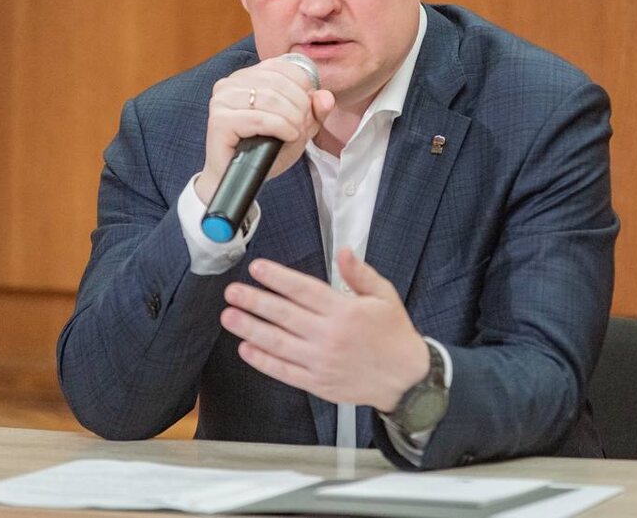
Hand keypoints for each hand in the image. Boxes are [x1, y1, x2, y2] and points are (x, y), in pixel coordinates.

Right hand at [195, 57, 334, 202]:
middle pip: (279, 83)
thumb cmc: (266, 151)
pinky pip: (260, 118)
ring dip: (292, 119)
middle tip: (303, 126)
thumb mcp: (298, 128)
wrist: (241, 179)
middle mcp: (230, 83)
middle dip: (300, 106)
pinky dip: (281, 128)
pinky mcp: (219, 121)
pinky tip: (287, 137)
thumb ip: (315, 111)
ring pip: (270, 99)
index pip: (283, 67)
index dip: (304, 87)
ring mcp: (221, 101)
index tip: (308, 109)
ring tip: (295, 134)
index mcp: (247, 76)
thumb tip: (326, 96)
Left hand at [221, 249, 429, 411]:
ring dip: (250, 329)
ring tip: (229, 317)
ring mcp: (321, 362)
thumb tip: (344, 252)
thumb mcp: (384, 296)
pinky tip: (246, 349)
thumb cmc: (394, 336)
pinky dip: (263, 361)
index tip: (257, 269)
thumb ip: (360, 274)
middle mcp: (329, 336)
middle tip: (233, 292)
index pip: (303, 290)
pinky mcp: (318, 383)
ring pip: (278, 343)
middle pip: (284, 315)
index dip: (277, 278)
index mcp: (344, 312)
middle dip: (254, 301)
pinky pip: (284, 371)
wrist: (407, 380)